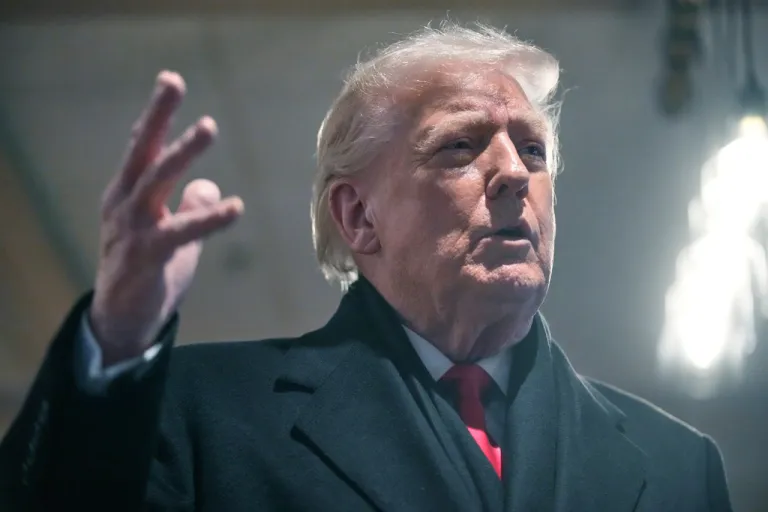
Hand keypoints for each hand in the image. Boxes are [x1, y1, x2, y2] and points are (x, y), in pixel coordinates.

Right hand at [89, 71, 243, 364]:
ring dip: (182, 153)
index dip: (157, 115)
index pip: (144, 147)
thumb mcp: (171, 235)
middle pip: (142, 152)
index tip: (170, 80)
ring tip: (208, 125)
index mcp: (128, 194)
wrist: (122, 321)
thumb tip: (209, 185)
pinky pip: (182, 233)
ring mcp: (132, 230)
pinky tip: (235, 207)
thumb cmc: (147, 272)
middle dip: (158, 115)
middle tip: (172, 80)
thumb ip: (188, 207)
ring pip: (156, 181)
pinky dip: (208, 219)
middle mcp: (124, 204)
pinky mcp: (147, 257)